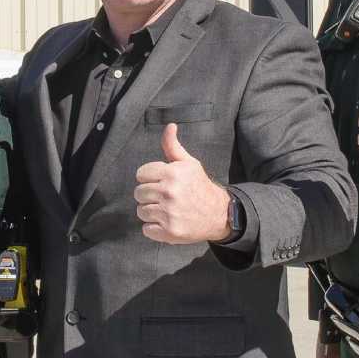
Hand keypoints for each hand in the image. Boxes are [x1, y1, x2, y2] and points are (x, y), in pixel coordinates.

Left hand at [134, 123, 232, 243]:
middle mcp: (170, 193)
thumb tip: (170, 126)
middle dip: (149, 195)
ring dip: (151, 211)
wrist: (219, 214)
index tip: (161, 182)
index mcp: (172, 173)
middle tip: (165, 197)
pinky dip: (155, 228)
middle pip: (138, 193)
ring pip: (141, 211)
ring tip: (167, 209)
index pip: (141, 174)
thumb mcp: (189, 163)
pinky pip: (147, 229)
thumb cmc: (199, 186)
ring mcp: (169, 213)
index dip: (150, 178)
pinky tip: (168, 222)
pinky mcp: (170, 232)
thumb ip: (173, 146)